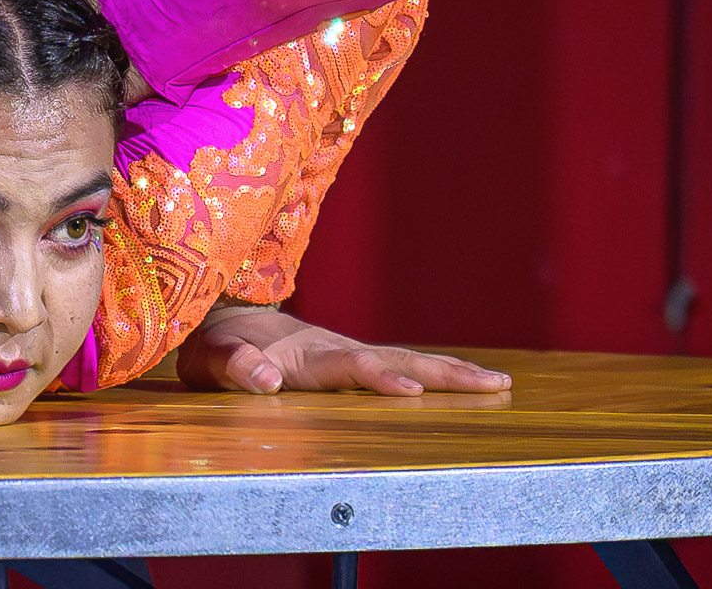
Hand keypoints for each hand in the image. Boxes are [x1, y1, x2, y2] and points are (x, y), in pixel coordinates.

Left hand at [175, 304, 510, 395]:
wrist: (221, 320)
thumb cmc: (214, 344)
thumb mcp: (211, 357)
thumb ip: (234, 366)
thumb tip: (265, 379)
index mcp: (306, 354)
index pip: (349, 367)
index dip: (379, 377)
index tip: (412, 390)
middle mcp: (336, 350)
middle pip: (397, 358)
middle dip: (445, 372)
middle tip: (495, 383)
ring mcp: (347, 354)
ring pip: (407, 359)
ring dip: (452, 372)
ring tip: (500, 383)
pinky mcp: (351, 362)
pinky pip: (399, 366)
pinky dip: (437, 374)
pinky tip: (466, 385)